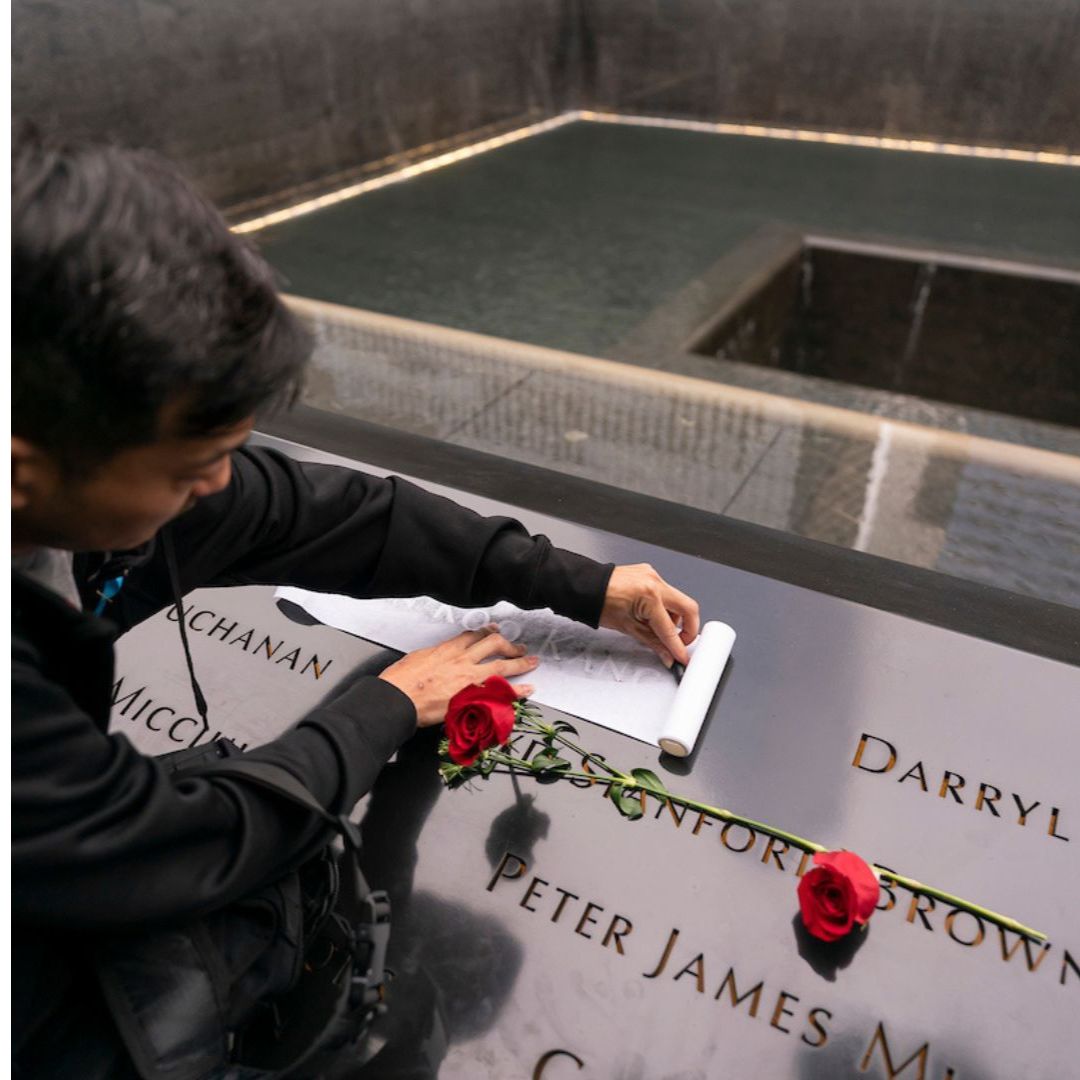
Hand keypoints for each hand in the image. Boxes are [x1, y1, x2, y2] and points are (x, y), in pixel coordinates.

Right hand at [378, 626, 537, 726]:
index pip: (472, 635)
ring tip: (531, 661)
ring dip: (520, 662)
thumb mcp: (417, 659)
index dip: (486, 632)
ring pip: (501, 666)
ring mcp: (468, 679)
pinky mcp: (471, 697)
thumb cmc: (400, 682)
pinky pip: (499, 693)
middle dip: (508, 644)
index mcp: (446, 650)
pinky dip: (516, 692)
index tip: (493, 631)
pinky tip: (527, 690)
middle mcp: (461, 661)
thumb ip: (433, 657)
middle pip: (492, 644)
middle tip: (518, 647)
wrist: (397, 699)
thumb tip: (437, 658)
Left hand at [599, 564, 699, 666]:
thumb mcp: (628, 628)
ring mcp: (654, 575)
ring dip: (674, 618)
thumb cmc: (598, 604)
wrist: (585, 586)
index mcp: (649, 597)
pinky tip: (651, 616)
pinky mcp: (650, 573)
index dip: (678, 647)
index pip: (670, 629)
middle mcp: (655, 583)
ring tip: (658, 630)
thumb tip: (667, 655)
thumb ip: (653, 643)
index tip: (682, 657)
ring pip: (677, 601)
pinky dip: (663, 607)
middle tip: (681, 643)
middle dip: (689, 629)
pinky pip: (665, 593)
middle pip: (689, 608)